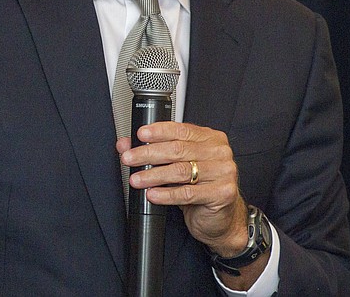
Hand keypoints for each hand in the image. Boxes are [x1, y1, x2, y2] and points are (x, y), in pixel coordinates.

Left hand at [117, 122, 247, 254]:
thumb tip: (126, 144)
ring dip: (153, 175)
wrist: (222, 219)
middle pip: (178, 149)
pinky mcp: (222, 193)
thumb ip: (153, 152)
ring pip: (181, 171)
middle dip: (148, 154)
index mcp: (210, 138)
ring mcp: (223, 172)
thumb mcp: (177, 166)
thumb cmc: (200, 188)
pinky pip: (188, 193)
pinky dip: (166, 194)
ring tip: (137, 179)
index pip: (181, 129)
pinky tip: (152, 194)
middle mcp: (219, 152)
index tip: (140, 135)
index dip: (158, 131)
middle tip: (130, 158)